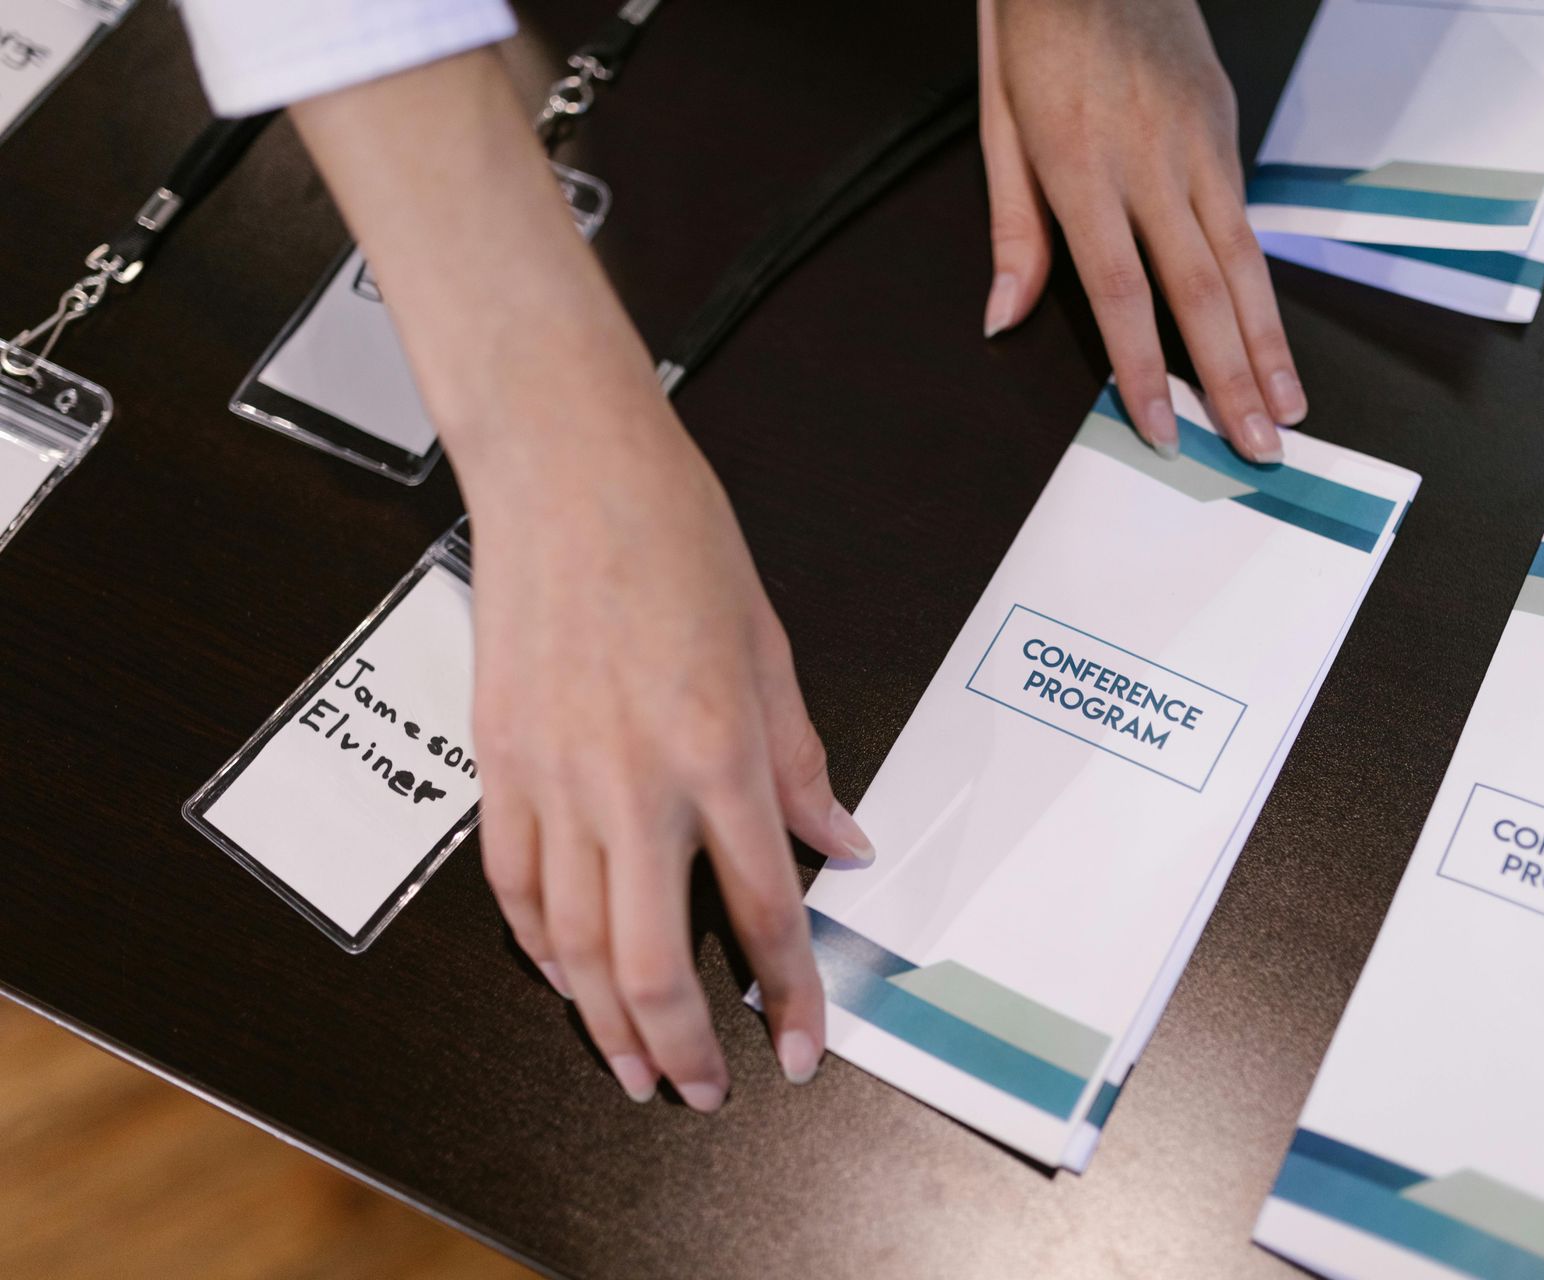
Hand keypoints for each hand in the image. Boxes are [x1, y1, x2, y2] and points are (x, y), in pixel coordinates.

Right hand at [461, 379, 874, 1110]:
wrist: (565, 468)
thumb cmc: (676, 537)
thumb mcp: (771, 648)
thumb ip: (802, 762)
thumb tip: (843, 843)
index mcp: (718, 751)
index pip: (764, 910)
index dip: (787, 997)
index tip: (800, 1047)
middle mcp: (632, 781)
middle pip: (651, 961)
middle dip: (684, 1050)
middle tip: (704, 1094)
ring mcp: (552, 777)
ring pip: (572, 945)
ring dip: (604, 1024)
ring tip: (635, 1069)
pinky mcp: (498, 761)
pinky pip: (514, 886)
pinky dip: (540, 948)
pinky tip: (566, 977)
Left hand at [979, 0, 1305, 460]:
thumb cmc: (1037, 26)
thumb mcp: (998, 122)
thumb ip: (1012, 229)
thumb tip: (1004, 317)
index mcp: (1081, 164)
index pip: (1122, 292)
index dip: (1144, 370)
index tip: (1165, 431)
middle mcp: (1151, 158)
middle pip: (1202, 289)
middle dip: (1232, 379)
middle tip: (1260, 446)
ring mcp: (1198, 140)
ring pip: (1244, 260)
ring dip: (1268, 345)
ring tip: (1288, 408)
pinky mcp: (1224, 123)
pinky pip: (1246, 217)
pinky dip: (1263, 285)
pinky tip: (1272, 337)